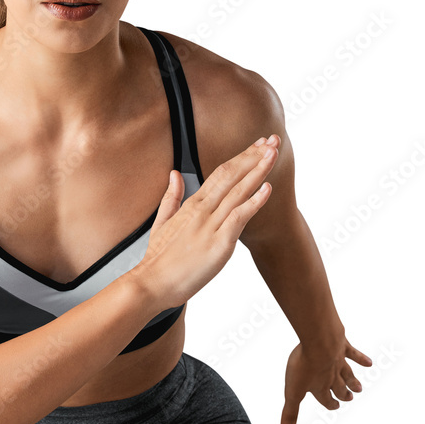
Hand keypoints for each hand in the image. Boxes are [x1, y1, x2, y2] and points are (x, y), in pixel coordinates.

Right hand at [133, 136, 278, 311]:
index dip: (242, 157)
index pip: (221, 173)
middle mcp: (203, 211)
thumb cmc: (158, 259)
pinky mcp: (218, 245)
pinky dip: (254, 202)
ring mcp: (210, 227)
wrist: (150, 283)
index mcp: (192, 205)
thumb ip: (171, 197)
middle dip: (254, 156)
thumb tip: (174, 173)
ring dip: (258, 171)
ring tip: (274, 154)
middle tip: (273, 140)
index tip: (258, 145)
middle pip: (231, 176)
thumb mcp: (161, 222)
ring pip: (238, 192)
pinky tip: (266, 189)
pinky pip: (239, 218)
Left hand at [280, 338, 371, 423]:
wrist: (319, 340)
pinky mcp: (342, 345)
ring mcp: (339, 360)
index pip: (325, 398)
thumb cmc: (305, 365)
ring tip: (359, 388)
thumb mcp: (293, 391)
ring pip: (347, 373)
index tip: (335, 406)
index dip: (330, 403)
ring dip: (353, 381)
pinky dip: (361, 359)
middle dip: (344, 394)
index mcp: (320, 386)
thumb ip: (290, 412)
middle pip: (339, 387)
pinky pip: (353, 354)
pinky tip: (369, 363)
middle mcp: (331, 375)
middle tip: (350, 398)